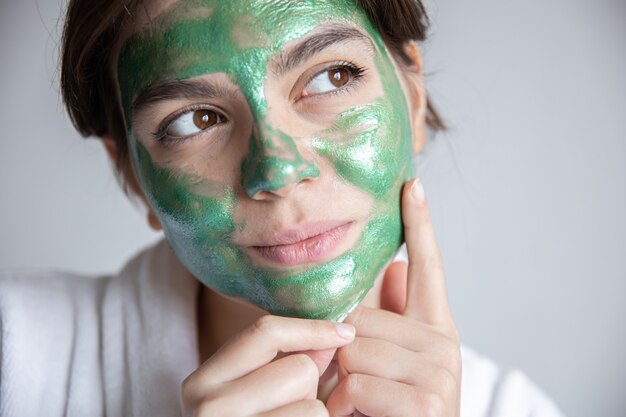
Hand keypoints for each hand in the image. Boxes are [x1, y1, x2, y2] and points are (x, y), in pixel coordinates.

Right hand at [181, 315, 354, 416]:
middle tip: (288, 408)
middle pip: (298, 370)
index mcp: (202, 382)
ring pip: (312, 407)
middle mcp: (207, 409)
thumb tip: (335, 335)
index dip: (310, 327)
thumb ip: (289, 359)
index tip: (344, 332)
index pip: (263, 332)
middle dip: (309, 388)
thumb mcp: (256, 391)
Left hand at [326, 179, 461, 416]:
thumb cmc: (392, 411)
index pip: (429, 266)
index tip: (413, 184)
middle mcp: (444, 343)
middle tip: (350, 385)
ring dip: (338, 383)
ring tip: (353, 405)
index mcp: (435, 328)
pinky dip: (342, 406)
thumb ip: (391, 319)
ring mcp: (440, 371)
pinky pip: (356, 384)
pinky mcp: (429, 401)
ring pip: (353, 349)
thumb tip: (397, 267)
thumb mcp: (390, 365)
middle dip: (342, 353)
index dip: (420, 225)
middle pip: (361, 317)